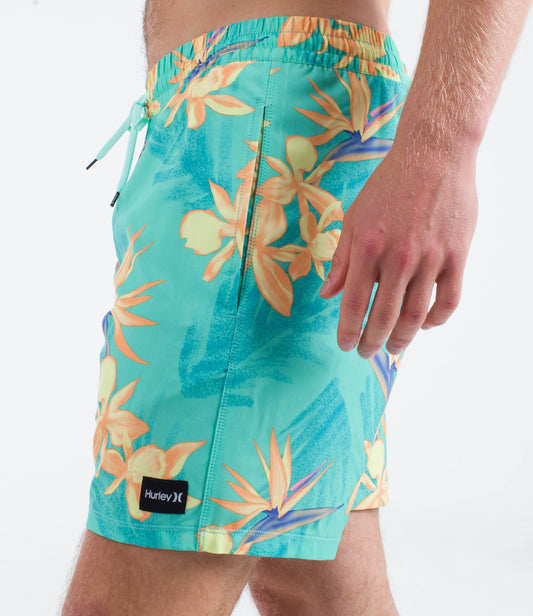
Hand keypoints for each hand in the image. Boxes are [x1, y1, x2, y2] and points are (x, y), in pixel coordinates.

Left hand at [319, 142, 477, 358]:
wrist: (433, 155)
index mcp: (368, 247)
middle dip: (372, 342)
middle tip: (367, 353)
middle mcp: (399, 257)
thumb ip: (342, 259)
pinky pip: (449, 300)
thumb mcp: (355, 218)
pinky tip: (425, 326)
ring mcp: (431, 257)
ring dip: (403, 339)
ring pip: (416, 315)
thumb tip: (327, 293)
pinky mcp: (457, 255)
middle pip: (384, 316)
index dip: (348, 331)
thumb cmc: (388, 186)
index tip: (345, 345)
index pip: (354, 303)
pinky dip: (437, 320)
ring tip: (394, 348)